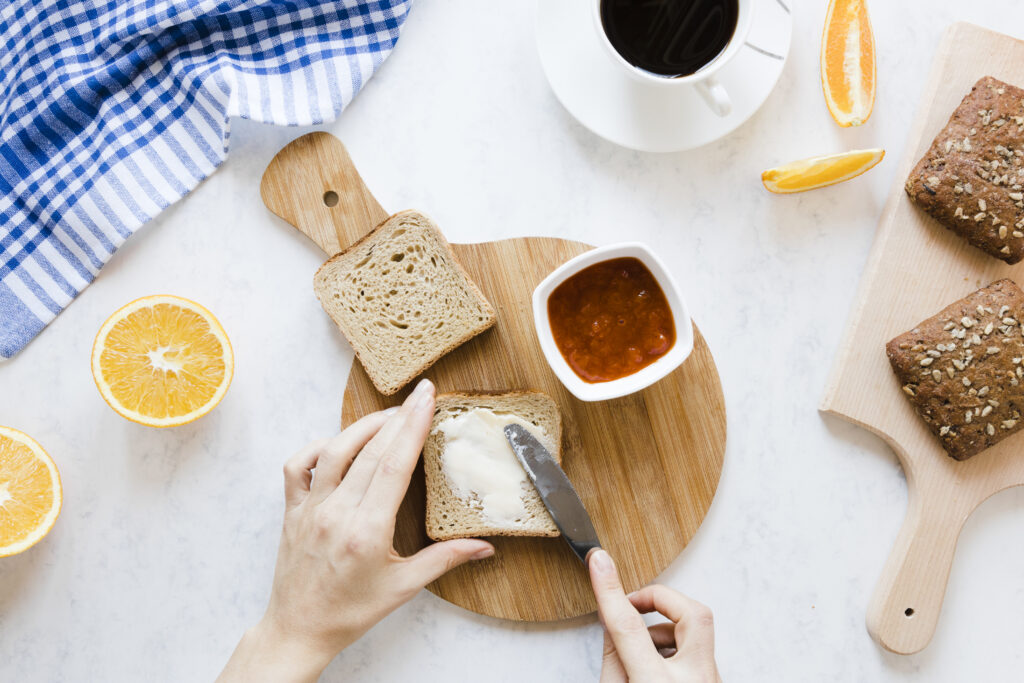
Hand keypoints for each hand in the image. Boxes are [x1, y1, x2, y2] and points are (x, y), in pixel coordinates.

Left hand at [218, 379, 494, 681]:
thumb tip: (485, 546)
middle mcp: (337, 513)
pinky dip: (318, 446)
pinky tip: (339, 442)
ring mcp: (310, 508)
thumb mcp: (403, 588)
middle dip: (400, 416)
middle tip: (422, 393)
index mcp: (367, 531)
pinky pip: (298, 465)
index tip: (428, 400)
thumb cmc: (350, 612)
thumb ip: (445, 559)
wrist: (299, 629)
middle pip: (372, 451)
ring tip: (391, 412)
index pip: (394, 466)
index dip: (413, 427)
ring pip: (336, 450)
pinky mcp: (292, 509)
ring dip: (365, 425)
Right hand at [588, 549, 719, 682]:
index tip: (599, 563)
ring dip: (664, 628)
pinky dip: (674, 645)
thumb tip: (611, 619)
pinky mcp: (715, 681)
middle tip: (634, 603)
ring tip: (637, 651)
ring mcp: (710, 681)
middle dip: (660, 597)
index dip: (610, 591)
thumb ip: (612, 658)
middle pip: (692, 614)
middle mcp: (694, 681)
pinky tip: (656, 663)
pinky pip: (698, 650)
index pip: (630, 627)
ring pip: (697, 631)